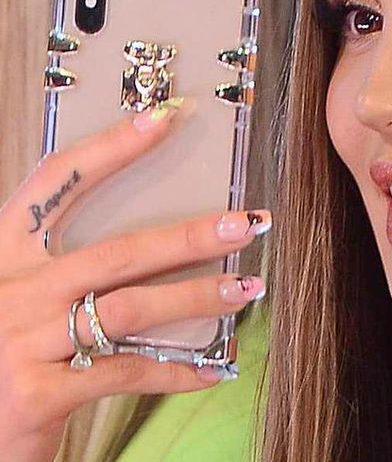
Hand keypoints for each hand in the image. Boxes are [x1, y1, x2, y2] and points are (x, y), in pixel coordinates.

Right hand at [0, 100, 270, 460]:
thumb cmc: (5, 358)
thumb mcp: (24, 302)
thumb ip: (72, 274)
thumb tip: (164, 249)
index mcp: (4, 257)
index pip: (54, 184)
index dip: (109, 148)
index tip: (164, 119)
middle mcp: (11, 290)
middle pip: (117, 250)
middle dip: (190, 236)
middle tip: (246, 224)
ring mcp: (21, 341)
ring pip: (130, 307)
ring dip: (198, 296)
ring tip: (245, 289)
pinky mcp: (36, 393)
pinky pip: (126, 373)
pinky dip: (176, 371)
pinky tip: (213, 370)